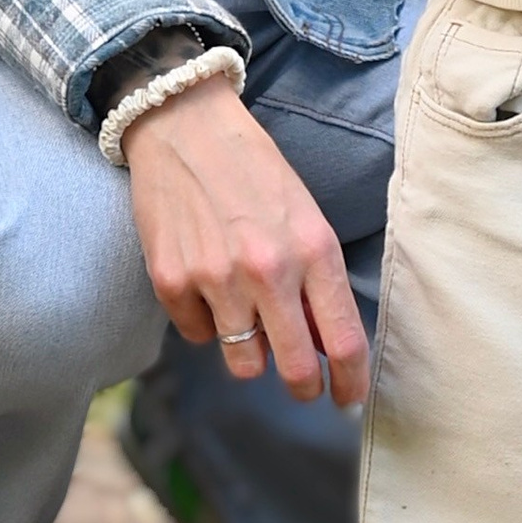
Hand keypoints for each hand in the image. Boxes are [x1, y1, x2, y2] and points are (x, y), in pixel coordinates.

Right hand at [122, 79, 368, 408]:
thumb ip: (319, 280)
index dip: (350, 382)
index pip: (344, 341)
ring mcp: (215, 278)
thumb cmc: (253, 170)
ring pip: (244, 365)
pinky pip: (197, 336)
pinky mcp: (171, 280)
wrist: (184, 125)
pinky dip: (204, 322)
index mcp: (312, 249)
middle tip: (303, 385)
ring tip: (246, 317)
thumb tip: (328, 348)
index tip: (347, 398)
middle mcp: (267, 269)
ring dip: (250, 354)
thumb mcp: (305, 216)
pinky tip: (205, 284)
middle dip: (304, 387)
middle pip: (296, 369)